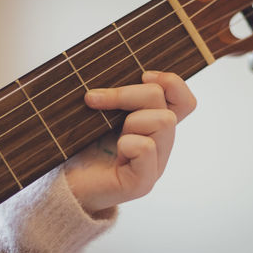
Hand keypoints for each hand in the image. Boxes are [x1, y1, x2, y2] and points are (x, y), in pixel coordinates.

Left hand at [65, 71, 196, 215]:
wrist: (67, 184)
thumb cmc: (82, 145)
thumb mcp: (103, 112)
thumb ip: (120, 96)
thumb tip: (123, 68)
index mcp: (154, 126)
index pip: (185, 101)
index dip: (172, 82)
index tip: (143, 75)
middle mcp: (161, 144)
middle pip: (168, 104)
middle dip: (129, 94)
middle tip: (94, 100)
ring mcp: (155, 165)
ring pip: (163, 121)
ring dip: (130, 121)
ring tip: (107, 133)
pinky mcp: (143, 182)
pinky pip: (146, 148)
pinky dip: (127, 143)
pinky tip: (115, 153)